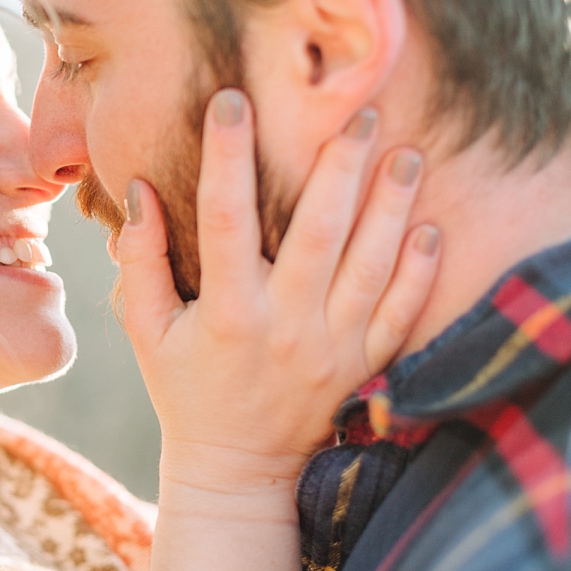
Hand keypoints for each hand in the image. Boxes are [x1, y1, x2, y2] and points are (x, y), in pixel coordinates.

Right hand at [117, 89, 439, 500]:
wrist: (236, 469)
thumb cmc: (184, 391)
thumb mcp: (147, 331)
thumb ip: (141, 261)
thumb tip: (140, 190)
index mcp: (227, 313)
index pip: (224, 219)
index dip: (227, 156)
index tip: (232, 100)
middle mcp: (285, 326)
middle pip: (319, 233)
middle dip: (340, 167)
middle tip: (359, 111)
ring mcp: (333, 348)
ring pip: (372, 265)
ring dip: (392, 206)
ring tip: (408, 152)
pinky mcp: (364, 366)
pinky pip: (403, 314)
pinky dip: (421, 271)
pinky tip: (431, 226)